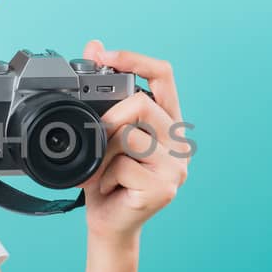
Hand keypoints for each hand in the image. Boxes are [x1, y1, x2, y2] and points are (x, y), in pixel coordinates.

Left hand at [76, 39, 190, 243]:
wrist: (109, 226)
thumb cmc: (106, 179)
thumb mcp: (102, 134)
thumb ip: (102, 96)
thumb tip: (92, 45)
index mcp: (168, 122)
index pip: (164, 75)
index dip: (135, 59)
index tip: (103, 55)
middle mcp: (179, 142)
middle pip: (142, 104)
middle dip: (109, 118)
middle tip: (95, 139)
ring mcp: (176, 167)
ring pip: (130, 135)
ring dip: (102, 154)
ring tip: (100, 170)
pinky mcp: (164, 188)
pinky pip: (123, 166)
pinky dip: (103, 177)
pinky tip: (107, 189)